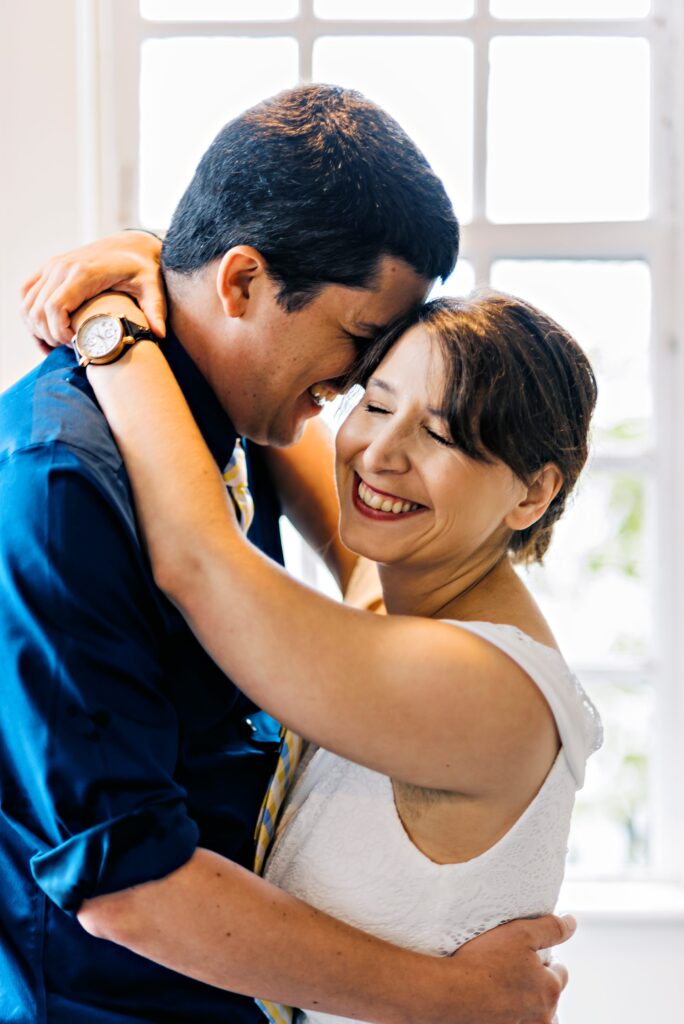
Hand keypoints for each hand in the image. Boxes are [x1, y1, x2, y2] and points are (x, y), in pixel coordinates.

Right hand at [20, 231, 165, 347]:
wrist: (131, 246)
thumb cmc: (143, 268)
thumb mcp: (152, 286)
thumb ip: (155, 308)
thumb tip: (159, 334)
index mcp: (84, 272)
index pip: (55, 307)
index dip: (58, 332)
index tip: (75, 345)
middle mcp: (62, 267)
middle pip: (37, 310)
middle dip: (48, 335)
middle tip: (68, 348)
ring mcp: (52, 266)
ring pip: (27, 304)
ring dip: (36, 328)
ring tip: (58, 343)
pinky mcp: (48, 269)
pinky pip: (26, 294)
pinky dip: (30, 315)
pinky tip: (46, 331)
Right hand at [426, 914, 574, 1023]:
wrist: (449, 995)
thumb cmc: (483, 962)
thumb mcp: (520, 933)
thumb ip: (550, 928)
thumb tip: (571, 922)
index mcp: (550, 988)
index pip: (560, 973)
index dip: (546, 961)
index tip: (527, 956)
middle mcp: (543, 1016)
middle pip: (550, 999)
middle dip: (539, 986)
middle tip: (514, 972)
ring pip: (539, 1019)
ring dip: (531, 1008)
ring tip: (509, 994)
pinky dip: (515, 1017)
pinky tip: (499, 1007)